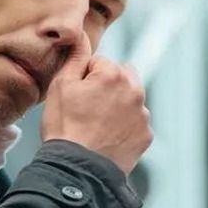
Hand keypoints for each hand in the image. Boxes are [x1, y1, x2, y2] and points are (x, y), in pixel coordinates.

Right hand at [40, 33, 151, 175]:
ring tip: (96, 125)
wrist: (77, 170)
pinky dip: (124, 126)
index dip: (83, 77)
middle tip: (87, 107)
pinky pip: (135, 123)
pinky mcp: (146, 135)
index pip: (98, 62)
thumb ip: (75, 57)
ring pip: (130, 100)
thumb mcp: (61, 86)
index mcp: (114, 75)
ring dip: (118, 105)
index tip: (76, 95)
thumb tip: (81, 36)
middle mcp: (135, 91)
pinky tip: (107, 137)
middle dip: (107, 85)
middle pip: (121, 76)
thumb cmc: (65, 128)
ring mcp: (143, 115)